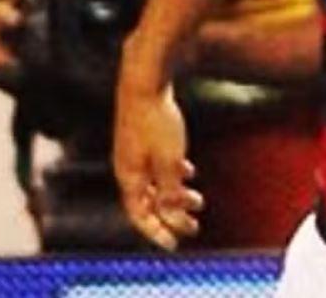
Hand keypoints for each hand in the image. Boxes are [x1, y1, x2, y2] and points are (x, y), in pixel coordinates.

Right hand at [113, 72, 203, 250]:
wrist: (144, 80)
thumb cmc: (156, 120)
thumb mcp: (169, 160)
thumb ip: (170, 191)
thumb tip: (172, 217)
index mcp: (129, 176)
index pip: (139, 215)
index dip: (156, 232)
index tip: (174, 244)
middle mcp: (126, 167)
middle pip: (148, 201)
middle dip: (171, 216)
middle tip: (195, 224)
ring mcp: (132, 151)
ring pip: (154, 183)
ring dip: (175, 195)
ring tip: (198, 199)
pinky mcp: (140, 136)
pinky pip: (155, 165)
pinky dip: (171, 174)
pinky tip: (188, 170)